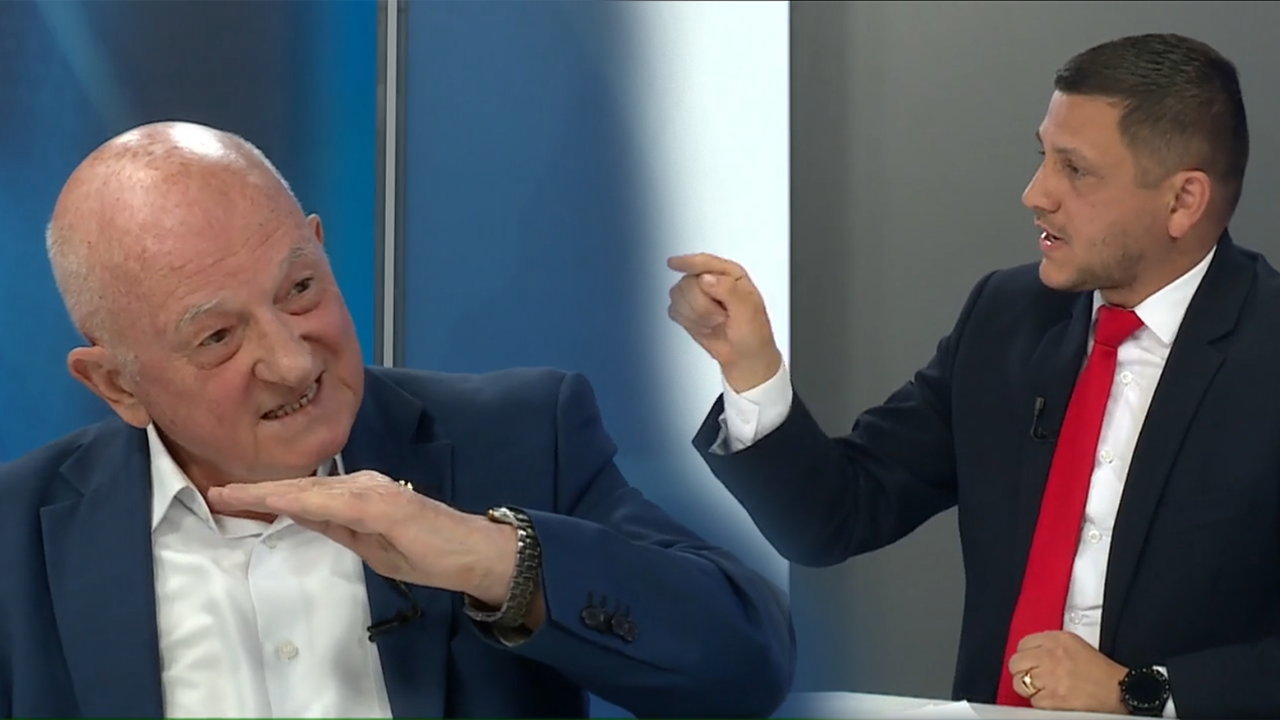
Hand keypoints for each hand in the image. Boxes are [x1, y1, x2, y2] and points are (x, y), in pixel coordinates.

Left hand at [206, 471, 525, 611]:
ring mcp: (374, 491)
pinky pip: (335, 503)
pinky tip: (277, 501)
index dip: (267, 494)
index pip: (306, 494)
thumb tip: (303, 517)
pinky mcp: (384, 505)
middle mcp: (365, 484)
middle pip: (302, 487)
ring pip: (312, 491)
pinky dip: (302, 501)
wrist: (473, 554)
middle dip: (257, 490)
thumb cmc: (430, 551)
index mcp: (361, 494)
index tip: (232, 496)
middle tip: (217, 491)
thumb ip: (340, 528)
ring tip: (232, 494)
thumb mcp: (373, 544)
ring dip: (269, 492)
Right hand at [666, 252, 781, 391]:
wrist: (745, 357)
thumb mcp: (748, 310)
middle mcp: (713, 281)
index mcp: (731, 274)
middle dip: (701, 305)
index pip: (705, 263)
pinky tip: (703, 327)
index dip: (688, 262)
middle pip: (688, 283)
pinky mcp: (687, 310)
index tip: (673, 263)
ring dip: (695, 315)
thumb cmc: (753, 334)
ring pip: (678, 296)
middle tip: (720, 317)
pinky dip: (687, 321)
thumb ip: (728, 290)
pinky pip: (674, 309)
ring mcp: (698, 295)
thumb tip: (706, 279)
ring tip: (714, 323)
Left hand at [1009, 630, 1129, 713]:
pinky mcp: (1053, 698)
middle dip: (1021, 671)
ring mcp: (1050, 677)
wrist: (1118, 690)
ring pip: (1019, 683)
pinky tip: (1053, 698)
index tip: (1031, 662)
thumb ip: (1050, 644)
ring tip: (1042, 689)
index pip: (1022, 644)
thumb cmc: (1099, 670)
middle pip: (1015, 663)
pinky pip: (1033, 701)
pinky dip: (1040, 702)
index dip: (1026, 655)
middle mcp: (1051, 655)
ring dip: (1028, 688)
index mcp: (1057, 639)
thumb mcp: (1074, 644)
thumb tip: (1028, 652)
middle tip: (1032, 677)